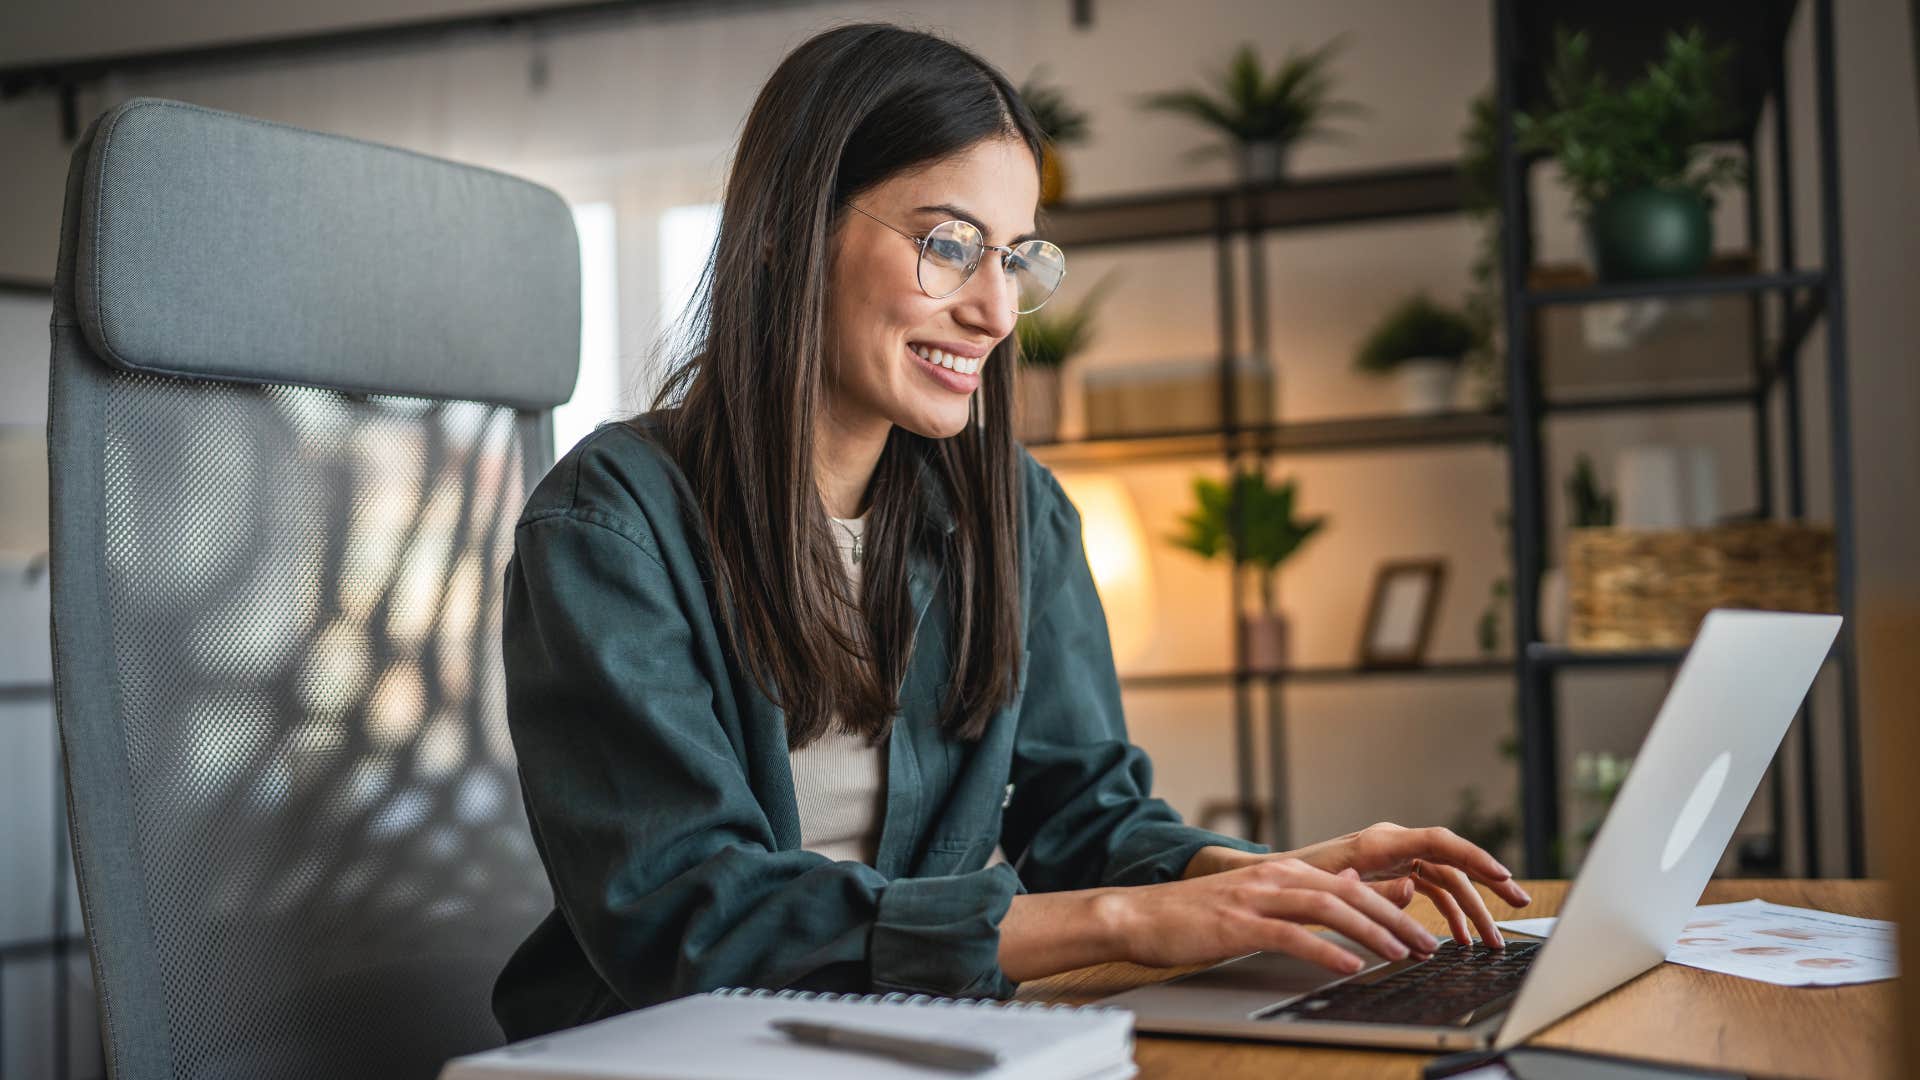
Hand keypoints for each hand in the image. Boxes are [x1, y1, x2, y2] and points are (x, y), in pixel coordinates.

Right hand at [1109, 857, 1441, 974]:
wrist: (1139, 915)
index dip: (1393, 908)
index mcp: (1282, 872)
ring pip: (1328, 909)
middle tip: (1426, 945)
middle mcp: (1275, 877)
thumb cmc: (1196, 914)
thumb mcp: (1258, 898)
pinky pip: (1291, 935)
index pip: (1352, 888)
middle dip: (1395, 920)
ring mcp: (1256, 898)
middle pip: (1350, 895)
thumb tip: (1354, 889)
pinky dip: (1325, 951)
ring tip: (1400, 953)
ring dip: (1371, 932)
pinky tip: (1349, 966)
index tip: (1421, 932)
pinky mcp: (1238, 924)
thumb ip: (1305, 893)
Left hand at [1284, 823, 1531, 947]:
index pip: (1439, 842)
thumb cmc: (1298, 879)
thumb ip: (1375, 890)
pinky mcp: (1393, 875)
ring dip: (1470, 911)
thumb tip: (1414, 890)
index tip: (1502, 876)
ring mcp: (1396, 859)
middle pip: (1453, 861)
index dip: (1474, 857)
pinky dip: (1447, 915)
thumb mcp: (1336, 887)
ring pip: (1447, 881)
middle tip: (1520, 903)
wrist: (1272, 880)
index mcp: (1381, 841)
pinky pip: (1431, 892)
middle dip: (1488, 884)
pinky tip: (1460, 939)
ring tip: (1490, 942)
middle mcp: (1394, 844)